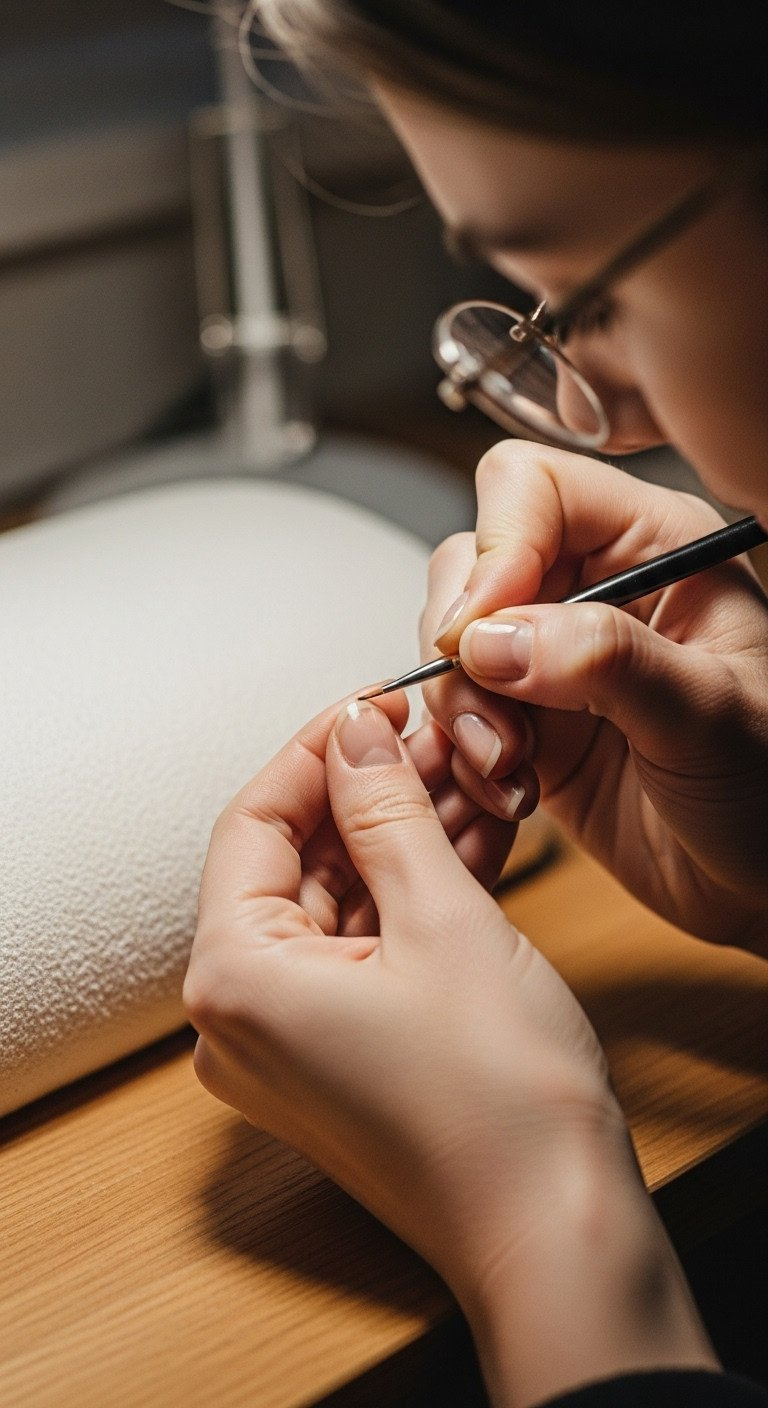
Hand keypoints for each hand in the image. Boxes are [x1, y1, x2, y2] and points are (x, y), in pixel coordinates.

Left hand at [185, 694, 618, 1284]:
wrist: (558, 1230)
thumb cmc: (500, 1100)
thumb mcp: (442, 916)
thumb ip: (386, 810)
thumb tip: (355, 731)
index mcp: (234, 979)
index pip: (254, 822)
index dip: (318, 751)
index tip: (375, 704)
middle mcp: (240, 1019)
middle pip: (295, 862)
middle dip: (369, 792)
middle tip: (435, 735)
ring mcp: (289, 1044)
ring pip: (338, 903)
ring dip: (399, 839)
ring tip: (466, 775)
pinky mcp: (338, 1057)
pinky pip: (362, 950)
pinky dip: (409, 896)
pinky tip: (465, 839)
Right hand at [422, 440, 767, 950]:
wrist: (765, 884)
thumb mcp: (709, 715)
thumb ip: (606, 660)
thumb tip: (494, 636)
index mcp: (654, 548)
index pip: (534, 489)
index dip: (497, 548)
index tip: (480, 628)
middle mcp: (594, 591)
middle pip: (471, 562)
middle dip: (462, 642)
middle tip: (495, 711)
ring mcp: (552, 659)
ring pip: (451, 645)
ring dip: (461, 710)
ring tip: (512, 765)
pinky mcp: (526, 724)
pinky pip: (453, 716)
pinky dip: (461, 756)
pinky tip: (512, 794)